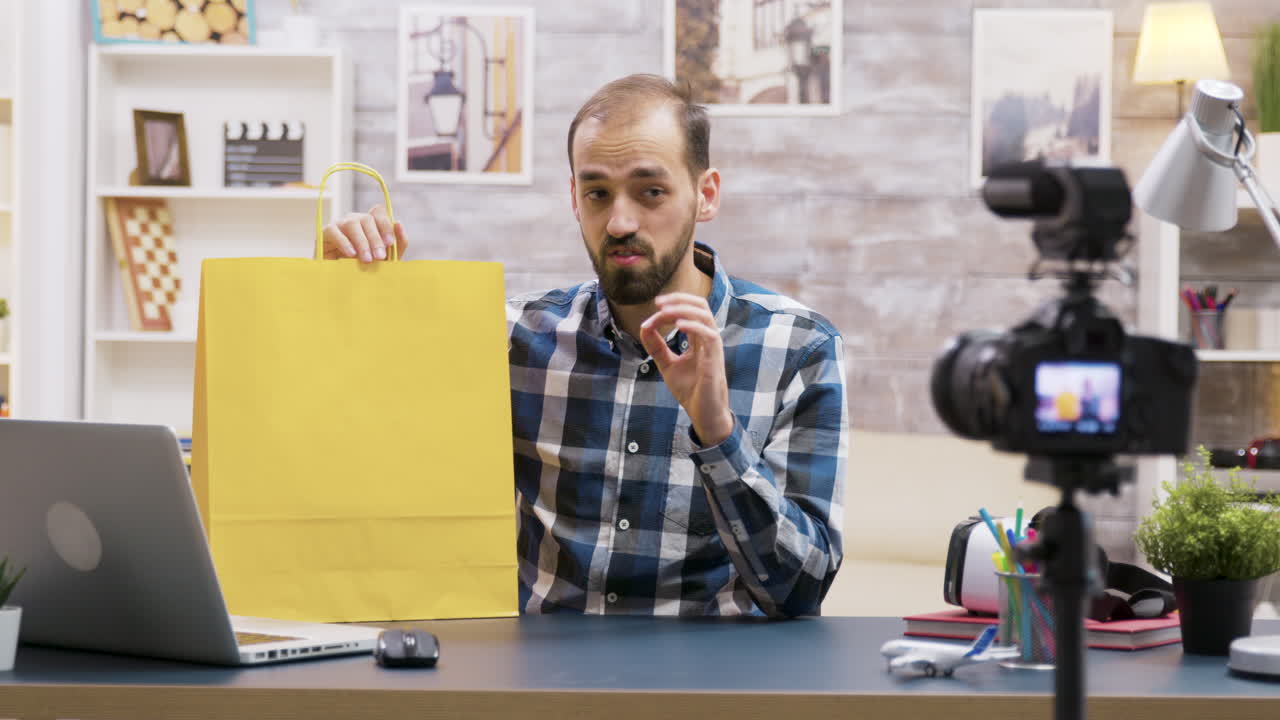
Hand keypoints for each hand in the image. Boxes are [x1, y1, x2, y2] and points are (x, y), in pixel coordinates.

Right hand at [320, 205, 408, 261]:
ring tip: (367, 259)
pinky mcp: (324, 233)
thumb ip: (397, 244)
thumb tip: (399, 223)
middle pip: (367, 219)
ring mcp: (339, 224)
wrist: (341, 284)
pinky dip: (344, 242)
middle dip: (375, 238)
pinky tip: (351, 254)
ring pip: (351, 224)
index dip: (385, 225)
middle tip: (380, 257)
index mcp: (369, 223)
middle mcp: (354, 220)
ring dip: (362, 242)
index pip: (378, 211)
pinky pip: (334, 231)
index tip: (390, 244)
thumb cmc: (365, 269)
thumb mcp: (386, 260)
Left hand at [639, 293, 733, 446]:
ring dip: (684, 309)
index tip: (651, 316)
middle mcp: (708, 339)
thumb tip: (643, 327)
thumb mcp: (667, 365)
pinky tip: (678, 325)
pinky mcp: (715, 359)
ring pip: (705, 316)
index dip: (669, 309)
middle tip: (658, 302)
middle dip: (680, 299)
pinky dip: (694, 326)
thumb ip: (657, 347)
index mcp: (699, 339)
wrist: (703, 414)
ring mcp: (713, 348)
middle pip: (701, 306)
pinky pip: (709, 335)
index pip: (688, 312)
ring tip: (664, 311)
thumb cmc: (691, 391)